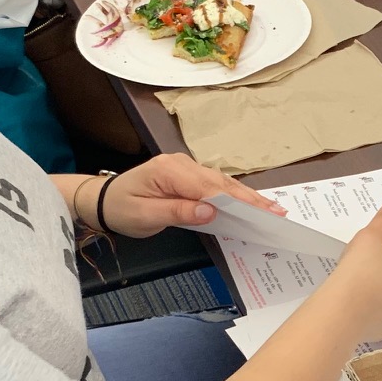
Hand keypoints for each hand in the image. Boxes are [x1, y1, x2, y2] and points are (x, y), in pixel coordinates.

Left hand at [93, 154, 282, 237]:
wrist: (104, 200)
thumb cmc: (122, 210)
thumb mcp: (145, 216)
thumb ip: (178, 212)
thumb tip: (211, 210)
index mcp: (170, 170)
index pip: (209, 188)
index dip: (237, 201)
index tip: (260, 212)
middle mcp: (182, 164)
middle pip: (221, 183)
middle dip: (251, 199)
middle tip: (277, 212)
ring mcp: (187, 167)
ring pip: (223, 182)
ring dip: (248, 196)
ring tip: (273, 208)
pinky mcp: (190, 175)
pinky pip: (216, 185)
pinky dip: (235, 194)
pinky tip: (252, 202)